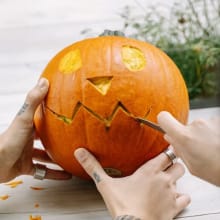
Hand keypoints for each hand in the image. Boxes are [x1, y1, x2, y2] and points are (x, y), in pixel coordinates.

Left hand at [0, 78, 71, 182]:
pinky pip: (43, 172)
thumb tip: (44, 80)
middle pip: (44, 138)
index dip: (52, 117)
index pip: (41, 119)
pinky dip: (54, 174)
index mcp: (28, 127)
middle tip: (72, 139)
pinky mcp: (26, 167)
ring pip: (45, 156)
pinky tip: (67, 175)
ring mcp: (27, 154)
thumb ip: (34, 100)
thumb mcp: (25, 118)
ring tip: (72, 157)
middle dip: (57, 139)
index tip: (65, 115)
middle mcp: (28, 140)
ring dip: (57, 158)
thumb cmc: (11, 140)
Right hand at [74, 148, 189, 219]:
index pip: (166, 154)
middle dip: (173, 164)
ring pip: (182, 179)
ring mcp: (171, 194)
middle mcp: (163, 180)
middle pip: (177, 164)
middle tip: (166, 166)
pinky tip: (173, 198)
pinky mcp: (174, 208)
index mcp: (149, 171)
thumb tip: (80, 152)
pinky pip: (185, 198)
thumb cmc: (123, 206)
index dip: (167, 151)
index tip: (163, 151)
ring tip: (168, 180)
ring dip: (177, 179)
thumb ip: (93, 166)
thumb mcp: (105, 184)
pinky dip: (181, 197)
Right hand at [157, 111, 219, 185]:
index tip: (165, 126)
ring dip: (201, 135)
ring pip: (197, 127)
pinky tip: (217, 145)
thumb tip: (169, 137)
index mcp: (185, 137)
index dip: (162, 121)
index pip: (164, 118)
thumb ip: (178, 149)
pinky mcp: (218, 120)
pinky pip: (209, 126)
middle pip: (183, 126)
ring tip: (211, 149)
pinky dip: (211, 134)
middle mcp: (196, 125)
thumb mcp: (192, 165)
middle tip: (197, 149)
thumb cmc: (218, 170)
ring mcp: (210, 121)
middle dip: (187, 135)